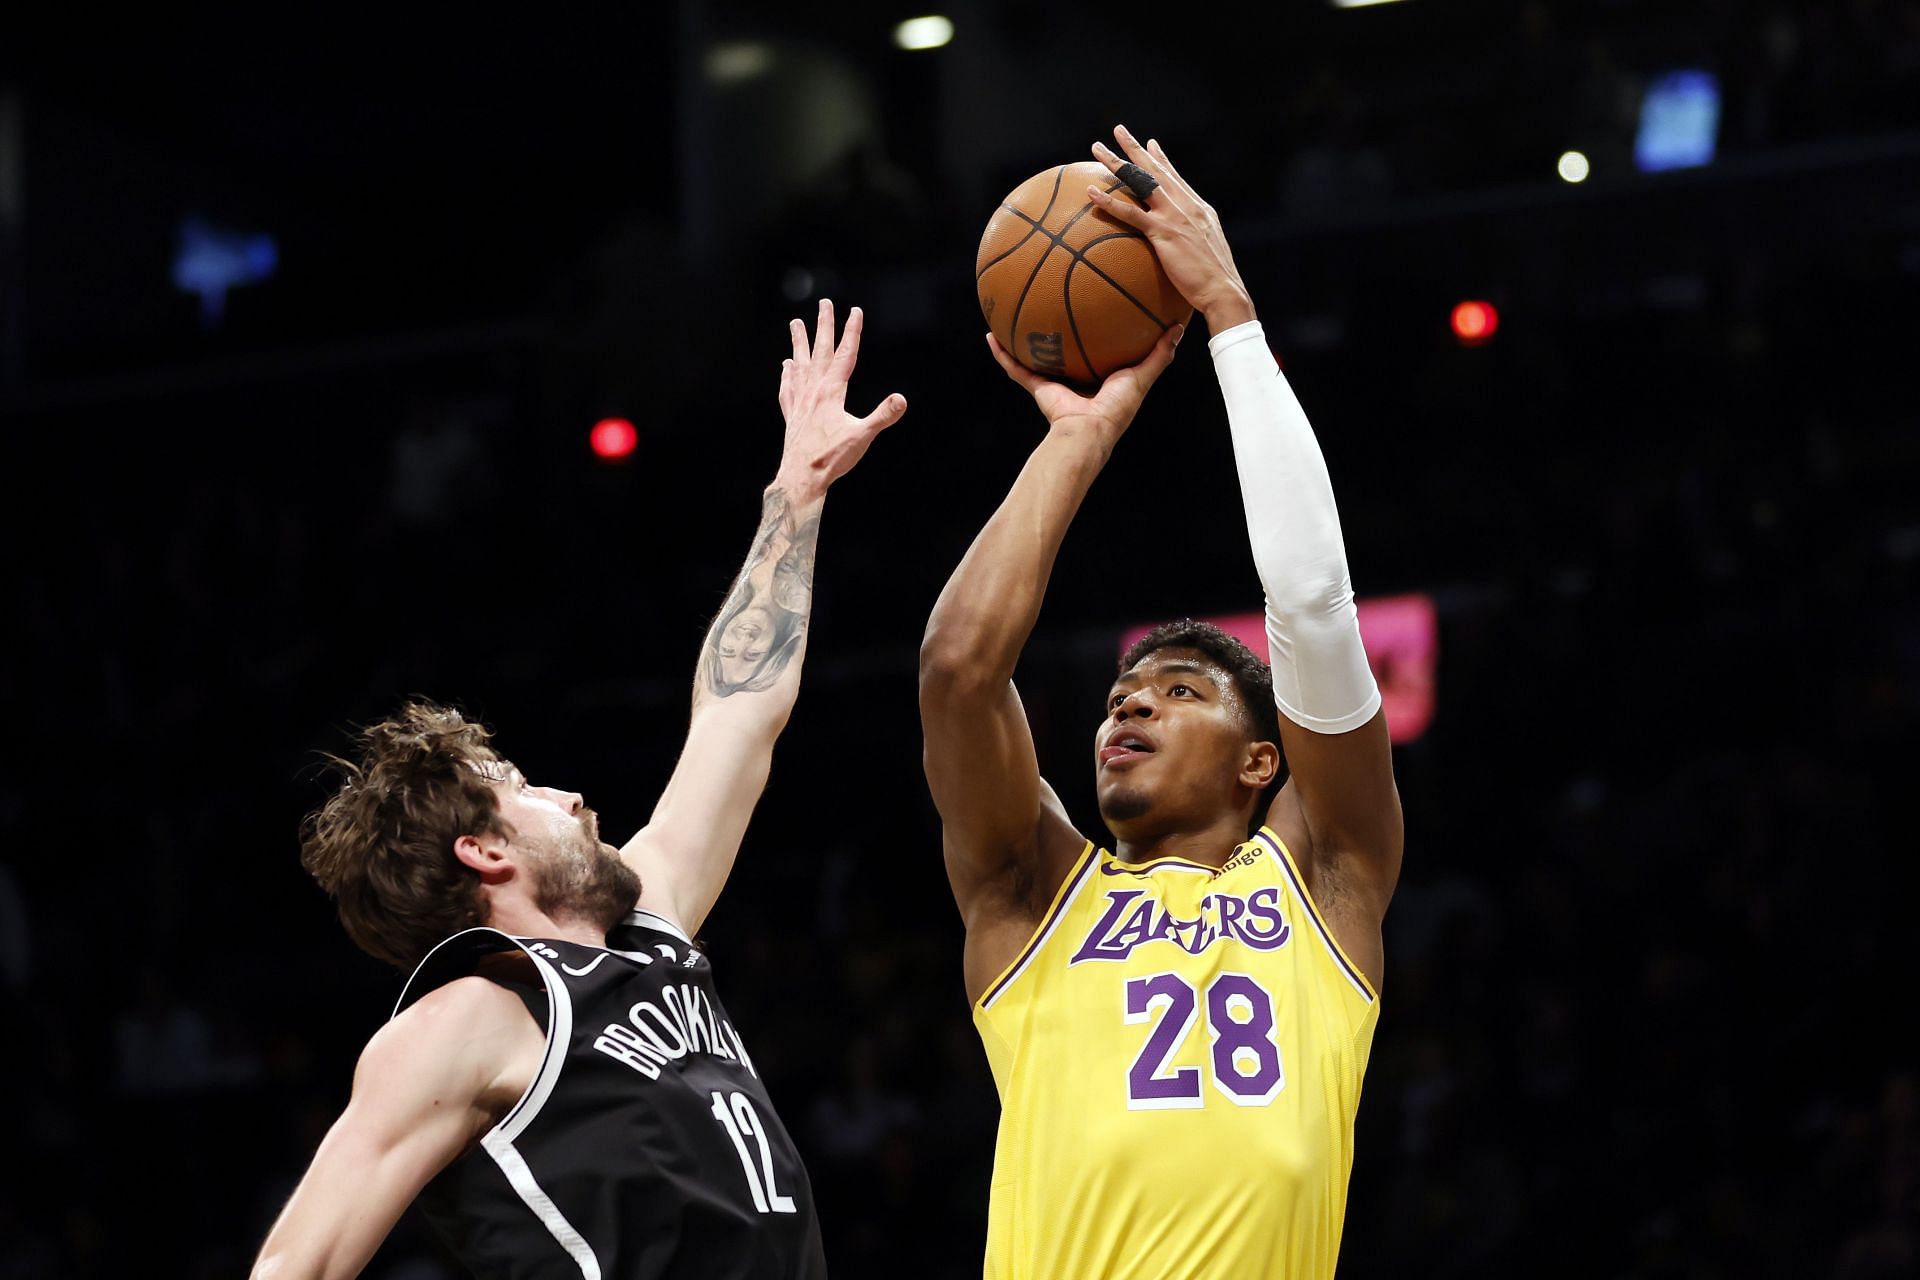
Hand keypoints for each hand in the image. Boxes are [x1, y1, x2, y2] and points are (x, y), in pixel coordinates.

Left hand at [775, 300, 906, 501]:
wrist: (801, 478)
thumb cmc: (832, 459)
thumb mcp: (862, 437)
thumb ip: (882, 416)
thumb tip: (902, 399)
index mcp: (831, 392)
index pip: (845, 355)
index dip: (852, 332)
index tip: (855, 311)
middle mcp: (813, 391)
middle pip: (820, 352)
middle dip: (824, 326)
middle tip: (824, 303)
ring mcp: (800, 402)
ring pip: (800, 365)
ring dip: (799, 343)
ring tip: (795, 324)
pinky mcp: (792, 416)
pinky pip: (788, 388)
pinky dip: (788, 374)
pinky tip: (786, 367)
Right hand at [986, 322, 1182, 450]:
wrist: (1089, 431)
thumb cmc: (1118, 408)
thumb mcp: (1143, 375)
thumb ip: (1160, 354)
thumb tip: (1178, 327)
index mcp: (1100, 377)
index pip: (1096, 349)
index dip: (1094, 331)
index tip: (1090, 307)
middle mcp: (1075, 379)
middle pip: (1062, 349)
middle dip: (1055, 329)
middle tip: (1049, 301)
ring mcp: (1054, 384)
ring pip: (1034, 356)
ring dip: (1021, 338)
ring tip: (1011, 313)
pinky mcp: (1038, 389)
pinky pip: (1015, 369)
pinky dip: (1002, 355)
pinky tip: (991, 336)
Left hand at [1086, 126, 1254, 331]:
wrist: (1223, 290)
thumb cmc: (1215, 279)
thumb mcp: (1207, 249)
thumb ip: (1195, 237)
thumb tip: (1186, 242)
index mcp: (1198, 208)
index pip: (1175, 178)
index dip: (1161, 159)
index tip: (1150, 143)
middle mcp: (1186, 205)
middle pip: (1156, 170)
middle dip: (1136, 148)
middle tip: (1118, 131)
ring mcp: (1174, 215)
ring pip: (1140, 181)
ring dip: (1117, 163)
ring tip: (1097, 149)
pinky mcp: (1163, 231)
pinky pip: (1130, 213)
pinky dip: (1109, 201)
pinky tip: (1092, 193)